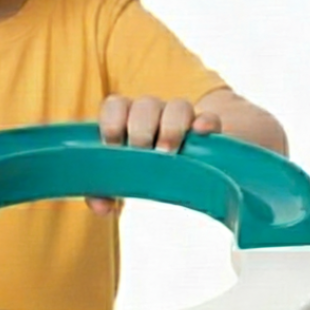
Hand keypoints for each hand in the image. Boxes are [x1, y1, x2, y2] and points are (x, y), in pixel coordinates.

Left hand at [87, 95, 221, 215]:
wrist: (189, 171)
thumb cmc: (145, 172)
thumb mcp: (125, 182)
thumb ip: (106, 191)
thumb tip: (99, 205)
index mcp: (128, 120)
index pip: (116, 105)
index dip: (112, 121)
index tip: (112, 145)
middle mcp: (154, 114)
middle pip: (146, 104)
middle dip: (141, 128)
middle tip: (141, 151)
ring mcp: (183, 118)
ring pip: (178, 106)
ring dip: (171, 127)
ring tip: (167, 152)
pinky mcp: (209, 130)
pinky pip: (210, 118)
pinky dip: (205, 122)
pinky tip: (201, 131)